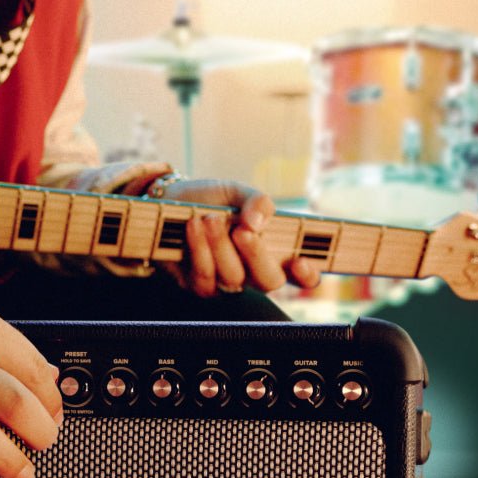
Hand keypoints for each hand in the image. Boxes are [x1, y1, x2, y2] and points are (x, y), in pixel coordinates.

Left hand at [140, 177, 320, 297]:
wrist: (169, 202)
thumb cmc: (209, 199)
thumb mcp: (236, 191)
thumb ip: (256, 200)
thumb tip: (260, 220)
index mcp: (272, 249)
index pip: (301, 274)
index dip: (308, 275)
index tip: (301, 261)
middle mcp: (253, 270)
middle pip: (270, 281)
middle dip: (257, 255)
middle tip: (243, 231)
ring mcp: (227, 281)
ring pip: (234, 277)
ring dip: (221, 244)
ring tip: (209, 218)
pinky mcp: (201, 286)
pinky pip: (206, 277)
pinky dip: (200, 248)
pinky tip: (194, 227)